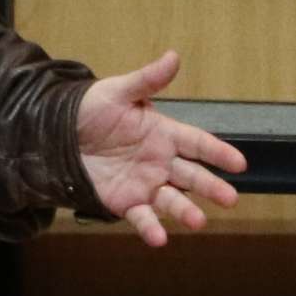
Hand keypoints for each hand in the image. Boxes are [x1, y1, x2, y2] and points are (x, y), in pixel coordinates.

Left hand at [75, 51, 249, 246]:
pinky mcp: (125, 202)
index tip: (239, 163)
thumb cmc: (90, 109)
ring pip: (172, 200)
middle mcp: (160, 161)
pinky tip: (160, 239)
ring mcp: (145, 184)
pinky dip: (151, 228)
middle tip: (230, 198)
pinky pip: (142, 217)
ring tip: (199, 222)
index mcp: (163, 133)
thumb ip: (148, 80)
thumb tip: (173, 56)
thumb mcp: (119, 91)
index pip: (198, 143)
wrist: (56, 133)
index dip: (218, 152)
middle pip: (192, 176)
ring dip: (186, 211)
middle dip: (212, 187)